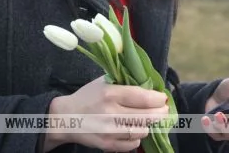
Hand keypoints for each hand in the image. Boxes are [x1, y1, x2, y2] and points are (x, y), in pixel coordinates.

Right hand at [44, 76, 168, 151]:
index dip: (157, 99)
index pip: (142, 97)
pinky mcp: (106, 145)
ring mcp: (109, 131)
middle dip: (160, 113)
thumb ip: (123, 82)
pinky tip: (136, 131)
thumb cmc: (86, 97)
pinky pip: (132, 144)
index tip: (163, 98)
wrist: (65, 118)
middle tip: (164, 110)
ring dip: (148, 125)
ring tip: (148, 120)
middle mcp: (110, 113)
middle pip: (146, 116)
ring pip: (141, 131)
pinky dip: (137, 138)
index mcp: (110, 94)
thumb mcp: (102, 83)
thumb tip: (148, 84)